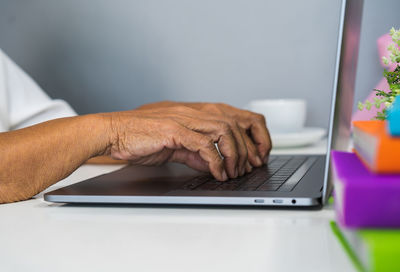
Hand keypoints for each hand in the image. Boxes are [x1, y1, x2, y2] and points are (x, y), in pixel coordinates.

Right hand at [106, 104, 270, 180]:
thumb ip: (195, 153)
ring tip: (233, 172)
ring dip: (234, 153)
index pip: (232, 118)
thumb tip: (212, 164)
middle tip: (247, 168)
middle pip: (233, 123)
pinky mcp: (173, 129)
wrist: (113, 133)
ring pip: (223, 130)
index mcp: (193, 114)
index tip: (251, 157)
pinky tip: (216, 172)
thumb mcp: (174, 147)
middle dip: (246, 147)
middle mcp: (192, 112)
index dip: (247, 137)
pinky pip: (203, 144)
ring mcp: (183, 119)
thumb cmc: (139, 139)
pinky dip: (215, 160)